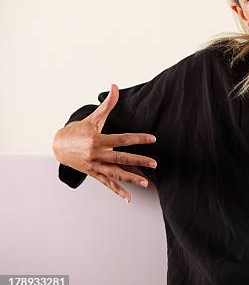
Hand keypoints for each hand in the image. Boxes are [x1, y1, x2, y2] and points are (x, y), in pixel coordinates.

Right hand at [52, 84, 156, 202]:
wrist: (58, 145)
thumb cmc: (78, 130)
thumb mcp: (93, 118)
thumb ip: (108, 104)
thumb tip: (114, 86)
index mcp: (98, 140)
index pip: (122, 139)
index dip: (138, 139)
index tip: (152, 139)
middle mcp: (97, 154)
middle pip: (121, 158)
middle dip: (139, 161)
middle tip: (154, 164)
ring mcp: (95, 166)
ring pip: (116, 174)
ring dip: (131, 179)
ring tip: (146, 183)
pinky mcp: (94, 174)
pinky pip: (107, 184)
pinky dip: (118, 191)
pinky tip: (128, 198)